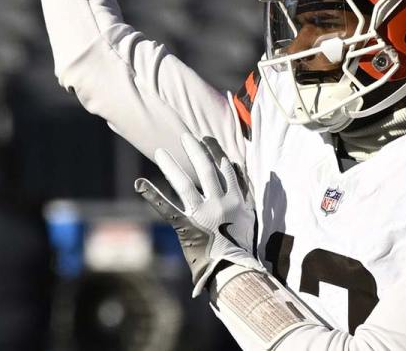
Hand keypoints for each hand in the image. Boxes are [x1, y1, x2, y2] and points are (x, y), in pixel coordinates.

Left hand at [136, 133, 260, 296]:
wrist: (233, 268)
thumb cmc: (243, 246)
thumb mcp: (252, 219)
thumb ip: (252, 196)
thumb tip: (265, 177)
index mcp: (235, 200)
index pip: (226, 171)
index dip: (216, 154)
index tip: (208, 141)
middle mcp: (219, 203)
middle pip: (206, 170)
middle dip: (196, 151)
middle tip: (186, 137)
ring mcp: (202, 214)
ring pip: (185, 184)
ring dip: (172, 167)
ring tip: (161, 152)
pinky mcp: (186, 226)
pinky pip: (166, 208)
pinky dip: (152, 195)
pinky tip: (140, 183)